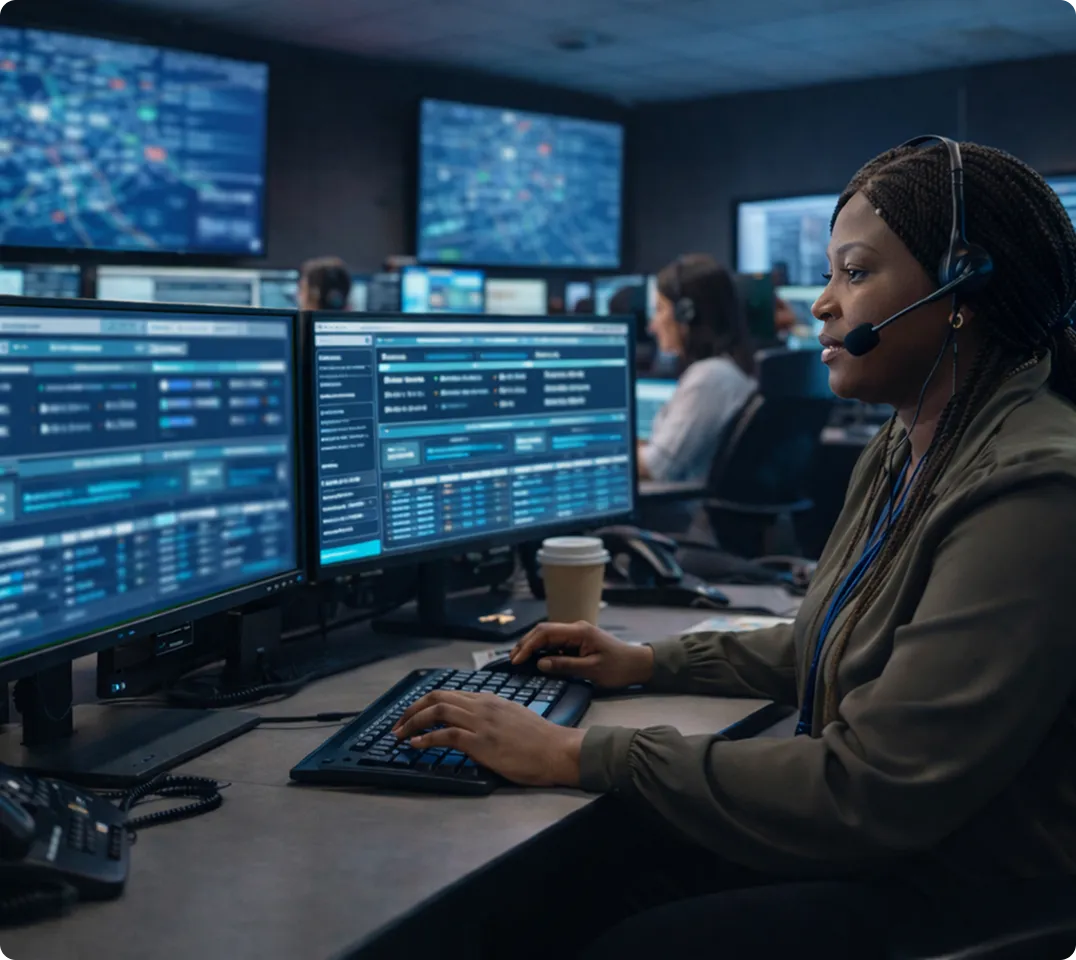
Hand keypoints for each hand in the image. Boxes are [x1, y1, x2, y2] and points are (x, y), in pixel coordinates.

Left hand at [391, 691, 583, 786]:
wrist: (557, 750)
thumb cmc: (540, 739)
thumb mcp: (513, 717)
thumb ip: (492, 716)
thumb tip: (474, 725)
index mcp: (489, 699)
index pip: (449, 694)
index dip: (425, 704)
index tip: (412, 715)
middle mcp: (482, 706)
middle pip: (437, 698)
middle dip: (412, 710)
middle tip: (398, 723)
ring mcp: (481, 723)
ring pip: (437, 712)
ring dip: (412, 723)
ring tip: (398, 734)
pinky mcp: (481, 742)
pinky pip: (446, 735)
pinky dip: (425, 739)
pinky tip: (414, 745)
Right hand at [511, 621, 653, 689]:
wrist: (638, 664)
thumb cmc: (618, 668)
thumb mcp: (591, 670)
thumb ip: (565, 665)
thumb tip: (540, 663)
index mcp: (578, 631)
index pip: (546, 632)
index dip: (528, 645)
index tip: (516, 660)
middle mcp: (575, 628)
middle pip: (543, 631)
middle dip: (525, 643)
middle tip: (512, 660)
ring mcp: (577, 634)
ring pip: (548, 636)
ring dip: (532, 646)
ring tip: (518, 659)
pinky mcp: (578, 641)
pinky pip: (556, 643)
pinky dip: (542, 650)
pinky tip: (535, 660)